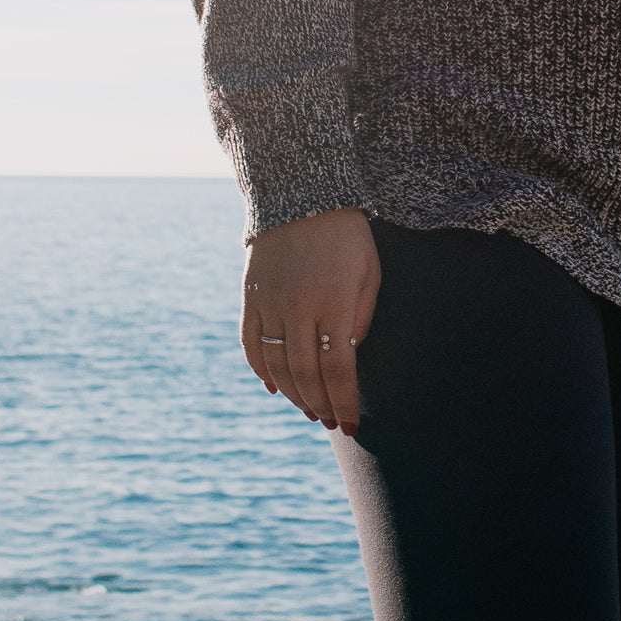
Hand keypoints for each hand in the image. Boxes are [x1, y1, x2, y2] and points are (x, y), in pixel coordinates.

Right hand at [244, 210, 380, 434]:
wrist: (301, 196)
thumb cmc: (347, 237)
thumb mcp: (369, 273)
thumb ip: (361, 319)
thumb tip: (348, 359)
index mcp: (334, 301)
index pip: (339, 368)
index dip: (345, 401)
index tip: (352, 425)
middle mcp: (298, 305)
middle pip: (306, 372)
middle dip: (320, 404)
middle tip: (331, 422)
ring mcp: (269, 301)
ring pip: (276, 364)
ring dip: (293, 394)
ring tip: (309, 409)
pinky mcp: (250, 296)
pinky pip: (250, 343)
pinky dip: (261, 369)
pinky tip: (275, 387)